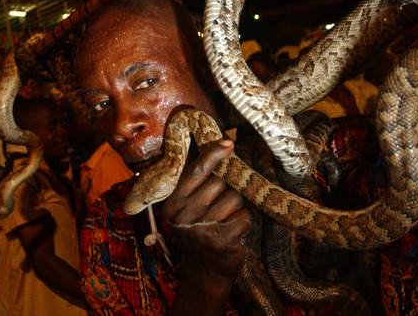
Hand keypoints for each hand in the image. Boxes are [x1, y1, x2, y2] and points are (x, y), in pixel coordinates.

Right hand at [161, 140, 251, 284]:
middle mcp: (184, 214)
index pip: (195, 171)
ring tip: (225, 222)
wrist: (204, 275)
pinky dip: (244, 222)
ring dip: (236, 208)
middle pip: (219, 183)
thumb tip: (219, 148)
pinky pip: (244, 216)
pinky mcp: (222, 240)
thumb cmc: (200, 233)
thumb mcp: (187, 211)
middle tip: (219, 209)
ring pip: (234, 198)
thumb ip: (195, 186)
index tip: (228, 143)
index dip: (213, 154)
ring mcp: (202, 228)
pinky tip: (234, 232)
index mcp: (173, 203)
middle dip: (226, 191)